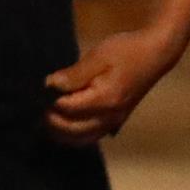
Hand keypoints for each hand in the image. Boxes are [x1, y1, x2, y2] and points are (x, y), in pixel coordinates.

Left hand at [44, 28, 181, 145]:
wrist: (155, 54)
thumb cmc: (126, 51)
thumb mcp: (97, 56)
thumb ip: (73, 75)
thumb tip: (49, 86)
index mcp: (104, 100)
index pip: (66, 109)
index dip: (48, 102)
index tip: (35, 94)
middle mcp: (110, 117)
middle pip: (71, 130)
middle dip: (50, 122)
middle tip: (35, 108)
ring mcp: (114, 121)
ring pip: (81, 139)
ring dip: (60, 133)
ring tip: (43, 119)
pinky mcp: (116, 121)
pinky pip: (91, 136)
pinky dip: (73, 135)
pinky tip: (61, 125)